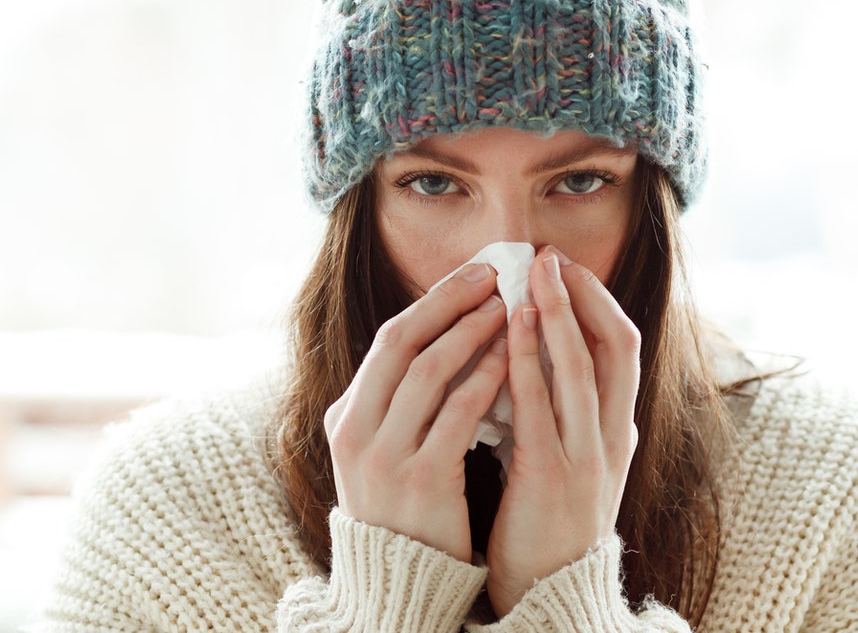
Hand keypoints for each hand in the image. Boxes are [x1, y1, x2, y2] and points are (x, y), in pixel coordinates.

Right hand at [323, 263, 508, 562]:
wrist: (399, 582)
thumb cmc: (404, 508)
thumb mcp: (382, 450)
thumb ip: (398, 401)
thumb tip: (442, 337)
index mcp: (346, 418)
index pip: (389, 340)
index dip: (433, 302)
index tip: (472, 275)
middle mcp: (356, 431)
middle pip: (400, 343)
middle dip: (449, 302)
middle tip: (492, 275)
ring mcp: (384, 456)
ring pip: (427, 372)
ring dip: (470, 333)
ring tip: (508, 308)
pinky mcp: (420, 481)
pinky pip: (455, 416)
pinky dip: (483, 381)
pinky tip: (511, 359)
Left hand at [485, 247, 640, 616]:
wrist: (550, 593)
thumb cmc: (549, 522)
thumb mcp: (574, 460)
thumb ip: (567, 413)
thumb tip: (543, 354)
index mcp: (618, 430)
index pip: (623, 348)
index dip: (598, 302)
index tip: (568, 268)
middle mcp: (613, 437)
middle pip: (615, 346)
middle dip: (584, 294)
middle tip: (551, 256)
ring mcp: (587, 457)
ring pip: (582, 368)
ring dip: (558, 313)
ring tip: (534, 273)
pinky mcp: (551, 476)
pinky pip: (540, 406)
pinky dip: (527, 359)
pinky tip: (508, 327)